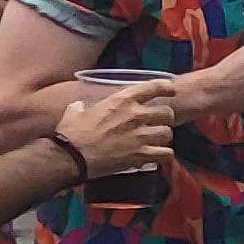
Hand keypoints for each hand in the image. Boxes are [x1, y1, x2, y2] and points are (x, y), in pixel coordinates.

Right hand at [51, 74, 175, 178]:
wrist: (70, 156)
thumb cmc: (71, 133)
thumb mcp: (75, 111)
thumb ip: (83, 106)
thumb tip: (80, 106)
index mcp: (121, 100)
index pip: (153, 87)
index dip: (166, 87)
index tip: (172, 89)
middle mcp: (135, 115)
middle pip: (167, 112)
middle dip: (166, 118)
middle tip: (158, 124)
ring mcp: (140, 135)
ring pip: (168, 133)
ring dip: (163, 138)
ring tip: (156, 142)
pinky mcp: (141, 154)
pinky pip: (166, 154)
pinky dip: (164, 156)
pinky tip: (158, 156)